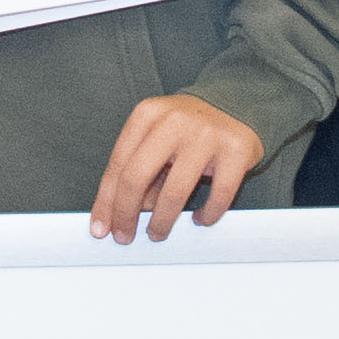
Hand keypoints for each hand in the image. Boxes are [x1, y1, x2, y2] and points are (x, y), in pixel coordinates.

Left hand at [90, 95, 266, 242]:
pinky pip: (218, 195)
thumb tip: (124, 212)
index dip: (106, 201)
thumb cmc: (189, 127)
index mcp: (147, 114)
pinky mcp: (236, 149)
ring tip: (157, 233)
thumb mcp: (157, 136)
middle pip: (137, 177)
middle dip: (126, 214)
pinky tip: (200, 218)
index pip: (118, 164)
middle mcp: (174, 121)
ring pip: (175, 192)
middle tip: (125, 237)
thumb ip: (140, 169)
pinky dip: (207, 214)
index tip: (101, 228)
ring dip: (162, 221)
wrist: (237, 101)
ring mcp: (207, 134)